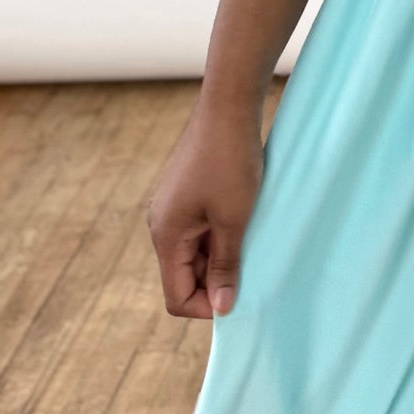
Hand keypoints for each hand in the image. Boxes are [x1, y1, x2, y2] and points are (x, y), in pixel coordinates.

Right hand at [147, 101, 264, 318]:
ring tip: (252, 239)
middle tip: (253, 266)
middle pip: (184, 275)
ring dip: (221, 254)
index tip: (241, 294)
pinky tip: (245, 219)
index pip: (176, 296)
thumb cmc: (231, 161)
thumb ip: (225, 266)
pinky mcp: (185, 191)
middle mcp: (161, 223)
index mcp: (165, 236)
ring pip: (194, 251)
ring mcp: (172, 206)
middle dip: (216, 279)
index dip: (206, 305)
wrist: (227, 105)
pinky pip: (199, 228)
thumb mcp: (233, 219)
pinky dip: (220, 233)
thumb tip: (221, 308)